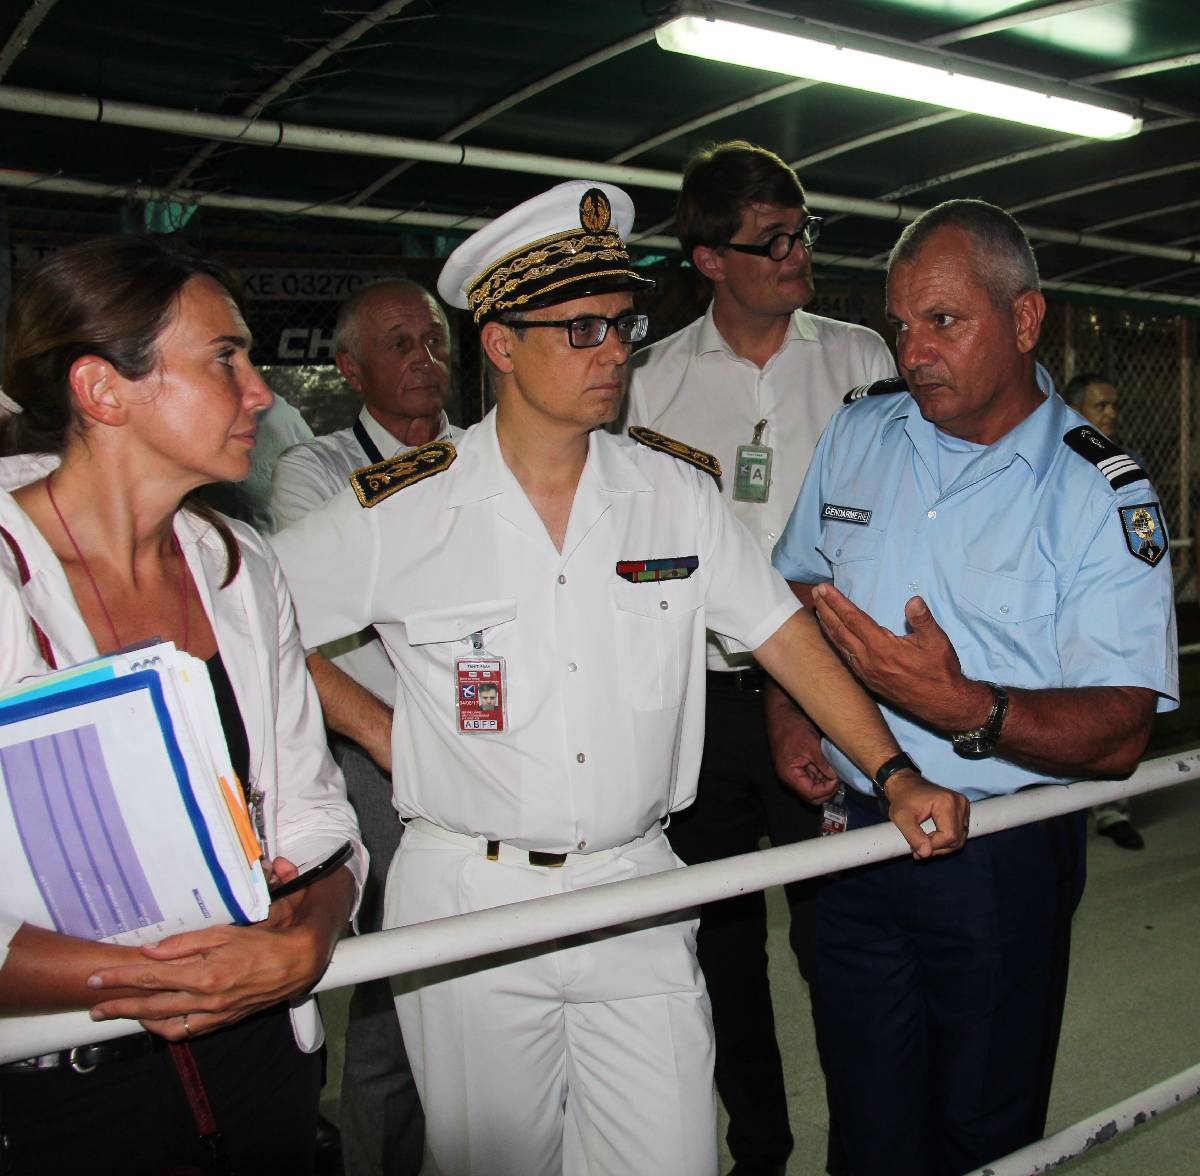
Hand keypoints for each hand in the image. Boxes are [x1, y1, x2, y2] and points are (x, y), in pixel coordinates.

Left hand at [86, 857, 349, 1038]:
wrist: (298, 964)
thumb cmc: (265, 942)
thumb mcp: (226, 932)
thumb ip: (186, 942)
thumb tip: (152, 950)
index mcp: (204, 973)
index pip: (151, 976)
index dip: (120, 977)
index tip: (96, 977)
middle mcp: (205, 999)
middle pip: (150, 1005)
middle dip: (118, 1004)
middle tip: (94, 1005)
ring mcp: (213, 1014)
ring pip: (164, 1023)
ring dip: (137, 1019)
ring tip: (118, 1013)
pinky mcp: (222, 1021)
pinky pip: (186, 1031)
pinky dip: (165, 1028)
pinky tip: (155, 1021)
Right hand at [765, 704, 838, 802]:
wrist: (781, 712)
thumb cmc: (791, 727)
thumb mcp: (811, 745)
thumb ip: (823, 764)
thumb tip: (837, 777)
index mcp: (789, 775)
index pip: (811, 794)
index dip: (826, 790)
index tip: (837, 779)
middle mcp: (791, 777)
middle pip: (812, 795)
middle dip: (827, 789)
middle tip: (839, 778)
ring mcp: (795, 771)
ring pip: (814, 786)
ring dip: (826, 781)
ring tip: (836, 771)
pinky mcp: (799, 764)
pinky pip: (812, 775)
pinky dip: (822, 773)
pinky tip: (830, 765)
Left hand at [810, 585, 987, 730]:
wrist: (943, 704)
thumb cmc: (941, 670)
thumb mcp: (937, 641)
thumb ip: (923, 620)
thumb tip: (914, 600)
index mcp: (882, 647)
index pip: (853, 619)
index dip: (837, 602)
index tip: (824, 588)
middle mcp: (868, 660)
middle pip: (840, 630)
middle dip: (826, 609)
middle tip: (815, 592)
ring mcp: (865, 672)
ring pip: (839, 645)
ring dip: (827, 625)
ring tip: (818, 610)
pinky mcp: (867, 681)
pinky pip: (845, 658)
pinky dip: (835, 643)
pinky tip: (832, 636)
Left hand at [884, 772, 969, 858]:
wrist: (905, 785)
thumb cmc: (902, 799)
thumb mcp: (901, 818)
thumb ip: (913, 837)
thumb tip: (926, 853)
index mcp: (947, 802)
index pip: (949, 836)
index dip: (934, 846)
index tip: (916, 846)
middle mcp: (960, 803)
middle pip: (957, 839)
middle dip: (937, 848)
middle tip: (917, 848)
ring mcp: (963, 806)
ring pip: (959, 839)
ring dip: (942, 846)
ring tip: (923, 842)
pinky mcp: (962, 810)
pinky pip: (959, 833)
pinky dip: (946, 840)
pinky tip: (931, 838)